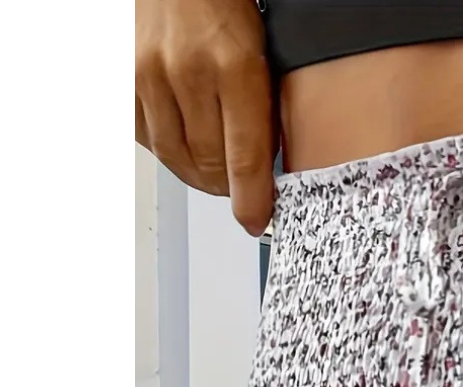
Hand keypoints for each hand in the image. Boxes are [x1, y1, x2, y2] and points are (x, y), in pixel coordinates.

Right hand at [135, 0, 274, 235]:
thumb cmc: (227, 8)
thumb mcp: (264, 56)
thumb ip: (265, 112)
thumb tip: (267, 171)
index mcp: (236, 67)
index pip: (245, 158)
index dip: (251, 200)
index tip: (256, 220)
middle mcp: (189, 72)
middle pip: (210, 165)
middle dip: (228, 187)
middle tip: (239, 190)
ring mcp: (151, 74)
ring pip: (176, 158)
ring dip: (199, 176)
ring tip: (215, 174)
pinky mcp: (125, 76)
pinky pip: (147, 139)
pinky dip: (170, 152)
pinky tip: (186, 145)